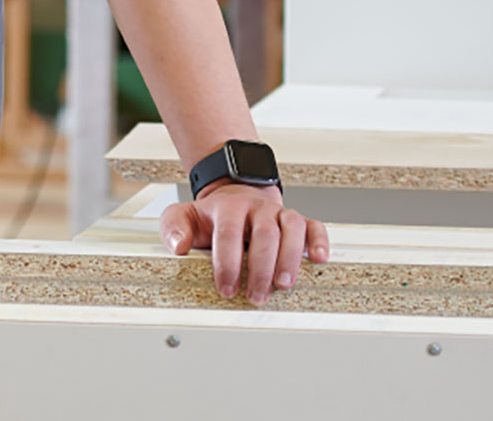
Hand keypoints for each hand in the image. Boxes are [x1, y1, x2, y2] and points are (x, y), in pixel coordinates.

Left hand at [161, 182, 327, 303]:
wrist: (236, 196)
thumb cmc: (211, 216)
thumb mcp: (183, 215)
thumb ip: (173, 227)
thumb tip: (179, 245)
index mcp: (228, 207)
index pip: (228, 234)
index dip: (227, 263)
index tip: (226, 288)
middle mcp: (257, 208)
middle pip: (264, 235)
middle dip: (260, 268)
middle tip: (255, 296)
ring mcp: (280, 213)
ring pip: (292, 229)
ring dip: (290, 258)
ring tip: (284, 285)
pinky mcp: (300, 221)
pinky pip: (315, 226)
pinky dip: (319, 241)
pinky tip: (319, 259)